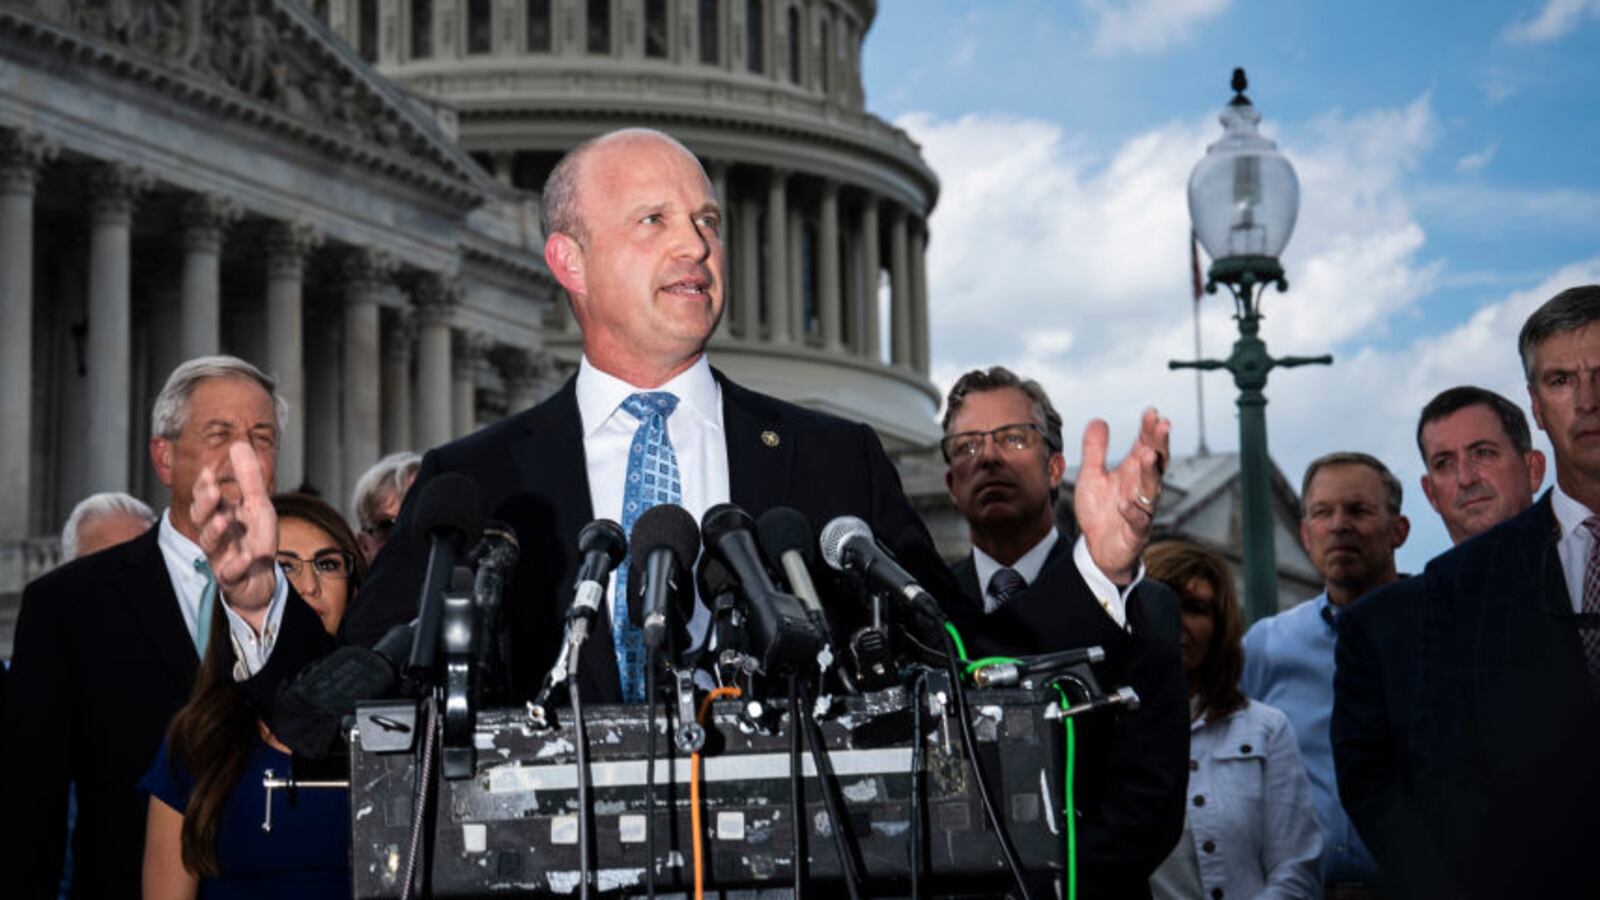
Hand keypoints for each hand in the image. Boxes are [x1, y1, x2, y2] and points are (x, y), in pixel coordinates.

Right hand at [191, 442, 278, 620]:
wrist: (260, 578)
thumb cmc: (255, 539)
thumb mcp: (257, 505)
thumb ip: (248, 478)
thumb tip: (239, 444)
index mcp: (221, 515)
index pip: (205, 498)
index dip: (205, 486)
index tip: (209, 471)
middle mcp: (217, 535)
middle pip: (201, 519)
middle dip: (205, 504)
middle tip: (214, 490)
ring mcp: (222, 557)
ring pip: (211, 545)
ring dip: (215, 532)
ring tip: (224, 520)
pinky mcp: (232, 578)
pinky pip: (231, 573)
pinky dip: (237, 565)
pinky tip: (247, 557)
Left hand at [1073, 408, 1170, 584]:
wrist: (1098, 549)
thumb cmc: (1100, 511)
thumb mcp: (1092, 476)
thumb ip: (1095, 451)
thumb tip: (1099, 420)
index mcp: (1132, 472)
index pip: (1145, 446)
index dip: (1149, 430)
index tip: (1151, 412)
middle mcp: (1141, 488)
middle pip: (1156, 463)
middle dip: (1160, 444)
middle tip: (1163, 425)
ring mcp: (1142, 509)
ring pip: (1151, 489)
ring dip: (1151, 472)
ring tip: (1147, 455)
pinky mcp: (1136, 532)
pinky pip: (1138, 522)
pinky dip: (1132, 513)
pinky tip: (1124, 504)